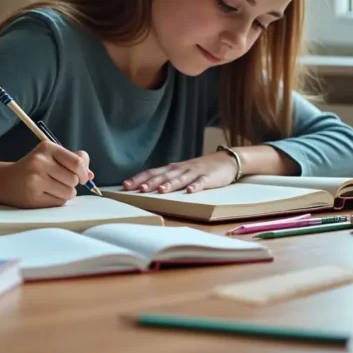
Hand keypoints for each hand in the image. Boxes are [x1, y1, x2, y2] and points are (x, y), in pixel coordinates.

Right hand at [0, 142, 91, 207]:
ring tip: (54, 188)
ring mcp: (35, 180)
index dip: (84, 172)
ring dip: (66, 193)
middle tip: (61, 181)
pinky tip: (46, 194)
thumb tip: (91, 175)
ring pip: (69, 192)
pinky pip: (59, 202)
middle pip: (74, 179)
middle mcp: (40, 162)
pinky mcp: (33, 196)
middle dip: (73, 183)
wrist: (6, 181)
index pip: (77, 162)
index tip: (83, 177)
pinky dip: (58, 200)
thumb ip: (73, 161)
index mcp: (47, 148)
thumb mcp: (51, 157)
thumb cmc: (34, 168)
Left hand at [121, 152, 237, 193]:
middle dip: (150, 182)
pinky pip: (201, 183)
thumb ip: (167, 178)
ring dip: (170, 184)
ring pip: (180, 179)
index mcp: (173, 168)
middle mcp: (181, 169)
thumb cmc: (201, 168)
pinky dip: (195, 187)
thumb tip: (146, 186)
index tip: (125, 185)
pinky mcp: (209, 178)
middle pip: (163, 176)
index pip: (153, 172)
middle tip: (138, 189)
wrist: (227, 160)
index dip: (139, 178)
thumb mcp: (182, 171)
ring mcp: (195, 172)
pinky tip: (190, 192)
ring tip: (160, 191)